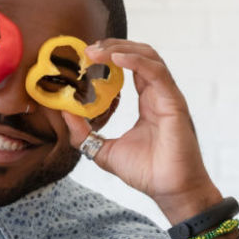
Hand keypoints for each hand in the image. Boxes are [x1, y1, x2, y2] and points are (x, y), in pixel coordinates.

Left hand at [58, 40, 219, 222]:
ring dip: (121, 49)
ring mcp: (168, 96)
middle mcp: (159, 95)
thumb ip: (85, 134)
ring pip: (149, 57)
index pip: (131, 67)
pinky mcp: (174, 102)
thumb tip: (65, 113)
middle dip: (113, 46)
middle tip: (87, 50)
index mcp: (148, 102)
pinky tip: (116, 58)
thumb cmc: (148, 173)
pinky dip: (136, 60)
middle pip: (140, 54)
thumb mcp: (105, 151)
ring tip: (96, 51)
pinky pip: (156, 72)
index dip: (109, 57)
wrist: (171, 191)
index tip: (85, 57)